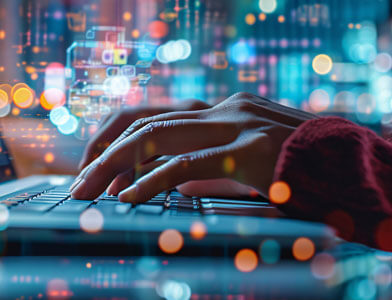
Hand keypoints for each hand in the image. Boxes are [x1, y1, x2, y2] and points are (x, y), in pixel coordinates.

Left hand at [71, 93, 316, 201]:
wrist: (356, 163)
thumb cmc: (300, 166)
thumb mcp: (248, 160)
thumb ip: (212, 163)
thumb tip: (175, 181)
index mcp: (223, 111)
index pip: (155, 116)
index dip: (118, 137)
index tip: (95, 164)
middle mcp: (226, 109)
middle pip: (148, 124)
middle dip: (105, 152)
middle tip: (77, 180)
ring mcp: (238, 124)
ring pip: (159, 137)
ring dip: (116, 165)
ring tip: (88, 190)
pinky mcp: (251, 149)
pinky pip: (189, 165)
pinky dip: (153, 181)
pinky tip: (129, 197)